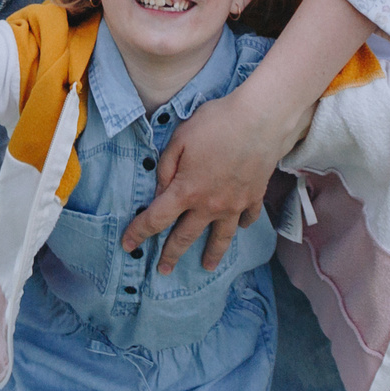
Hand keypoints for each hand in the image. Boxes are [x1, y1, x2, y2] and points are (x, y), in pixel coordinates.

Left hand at [121, 88, 300, 272]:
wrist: (260, 120)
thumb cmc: (216, 123)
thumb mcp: (180, 138)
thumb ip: (165, 168)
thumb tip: (160, 191)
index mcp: (186, 190)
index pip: (156, 219)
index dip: (139, 232)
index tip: (128, 244)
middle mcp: (209, 205)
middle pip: (185, 237)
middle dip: (171, 255)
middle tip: (163, 270)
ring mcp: (234, 205)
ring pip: (220, 238)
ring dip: (212, 254)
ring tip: (207, 266)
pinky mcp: (254, 197)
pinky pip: (246, 218)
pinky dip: (241, 224)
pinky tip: (239, 226)